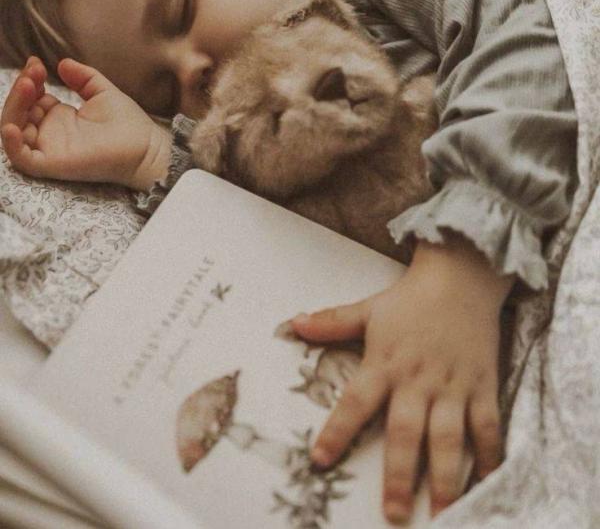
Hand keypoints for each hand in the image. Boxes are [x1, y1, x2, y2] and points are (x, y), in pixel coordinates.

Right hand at [1, 56, 170, 189]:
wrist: (146, 147)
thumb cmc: (128, 125)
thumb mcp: (101, 92)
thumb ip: (83, 77)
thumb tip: (63, 63)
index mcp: (60, 118)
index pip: (31, 99)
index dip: (29, 80)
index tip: (36, 63)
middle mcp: (51, 134)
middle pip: (19, 113)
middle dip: (21, 90)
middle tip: (34, 72)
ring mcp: (50, 150)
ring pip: (15, 131)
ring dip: (14, 107)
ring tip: (29, 85)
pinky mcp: (53, 165)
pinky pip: (22, 159)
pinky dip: (12, 144)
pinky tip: (13, 126)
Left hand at [291, 234, 513, 523]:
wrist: (462, 277)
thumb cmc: (411, 298)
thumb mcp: (368, 309)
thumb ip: (332, 321)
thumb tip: (292, 324)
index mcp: (386, 363)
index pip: (356, 402)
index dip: (337, 431)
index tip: (320, 459)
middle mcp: (419, 379)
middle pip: (406, 432)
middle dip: (399, 475)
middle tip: (393, 514)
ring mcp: (454, 385)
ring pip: (450, 438)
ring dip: (446, 478)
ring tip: (442, 514)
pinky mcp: (483, 385)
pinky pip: (488, 426)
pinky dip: (488, 455)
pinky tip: (485, 482)